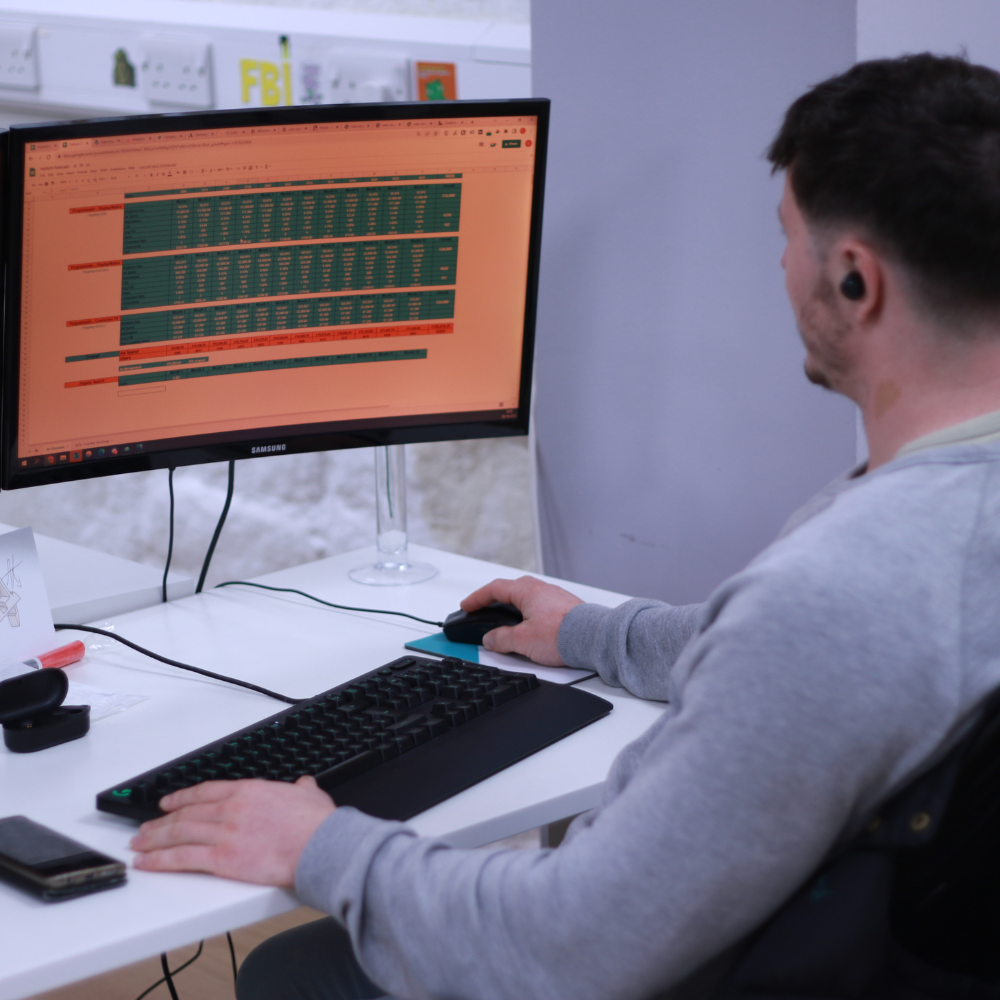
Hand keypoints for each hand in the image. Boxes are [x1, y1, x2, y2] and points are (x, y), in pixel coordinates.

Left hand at [130, 775, 335, 885]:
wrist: (321, 845)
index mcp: (249, 791)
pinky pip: (183, 858)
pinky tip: (147, 862)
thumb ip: (303, 788)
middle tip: (145, 827)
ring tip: (139, 844)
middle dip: (162, 822)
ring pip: (179, 833)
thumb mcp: (310, 795)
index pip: (205, 792)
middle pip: (186, 813)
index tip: (168, 803)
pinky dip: (160, 860)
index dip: (182, 797)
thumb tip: (305, 785)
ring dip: (154, 839)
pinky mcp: (223, 859)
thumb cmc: (317, 824)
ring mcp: (224, 833)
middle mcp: (231, 809)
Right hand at [461, 576, 583, 665]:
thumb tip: (491, 639)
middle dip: (494, 601)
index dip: (477, 598)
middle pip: (510, 590)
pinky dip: (527, 614)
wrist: (594, 639)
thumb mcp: (522, 640)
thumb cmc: (563, 634)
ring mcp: (555, 597)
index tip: (466, 605)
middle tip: (482, 611)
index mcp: (527, 591)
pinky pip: (539, 607)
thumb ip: (501, 639)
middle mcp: (541, 589)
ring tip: (504, 624)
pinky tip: (528, 628)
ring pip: (526, 599)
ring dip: (512, 608)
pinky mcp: (565, 608)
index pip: (494, 589)